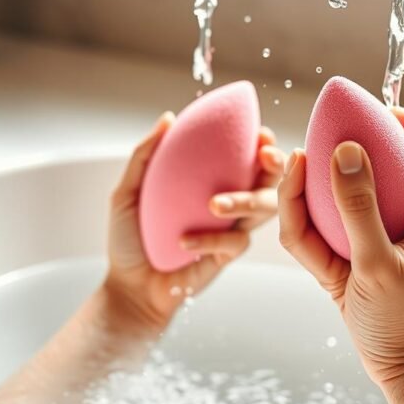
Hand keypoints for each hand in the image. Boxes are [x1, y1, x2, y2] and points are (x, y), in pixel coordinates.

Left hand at [104, 112, 284, 335]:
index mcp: (211, 182)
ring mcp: (231, 230)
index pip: (245, 158)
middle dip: (275, 167)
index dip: (261, 143)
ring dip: (245, 201)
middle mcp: (228, 203)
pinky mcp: (227, 256)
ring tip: (216, 204)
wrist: (129, 285)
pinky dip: (208, 240)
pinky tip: (183, 241)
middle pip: (268, 182)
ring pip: (261, 211)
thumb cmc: (130, 237)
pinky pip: (233, 243)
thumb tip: (168, 118)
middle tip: (266, 156)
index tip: (260, 132)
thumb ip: (145, 156)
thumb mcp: (128, 193)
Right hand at [278, 107, 403, 403]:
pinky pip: (331, 234)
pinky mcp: (358, 265)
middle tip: (321, 135)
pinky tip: (291, 206)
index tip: (378, 113)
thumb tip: (345, 151)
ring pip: (350, 200)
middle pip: (386, 167)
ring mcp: (384, 244)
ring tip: (295, 167)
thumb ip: (360, 208)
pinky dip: (309, 223)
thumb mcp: (380, 265)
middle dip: (350, 148)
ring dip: (319, 185)